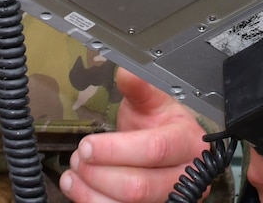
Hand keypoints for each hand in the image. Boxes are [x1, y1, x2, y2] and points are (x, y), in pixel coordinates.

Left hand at [60, 69, 209, 202]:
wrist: (170, 151)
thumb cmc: (161, 125)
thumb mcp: (153, 101)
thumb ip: (139, 87)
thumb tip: (126, 72)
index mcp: (188, 142)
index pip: (154, 150)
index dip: (115, 150)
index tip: (88, 145)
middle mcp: (184, 176)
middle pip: (139, 186)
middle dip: (99, 173)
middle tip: (80, 156)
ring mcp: (169, 198)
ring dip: (91, 191)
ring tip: (74, 172)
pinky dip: (92, 202)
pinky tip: (78, 187)